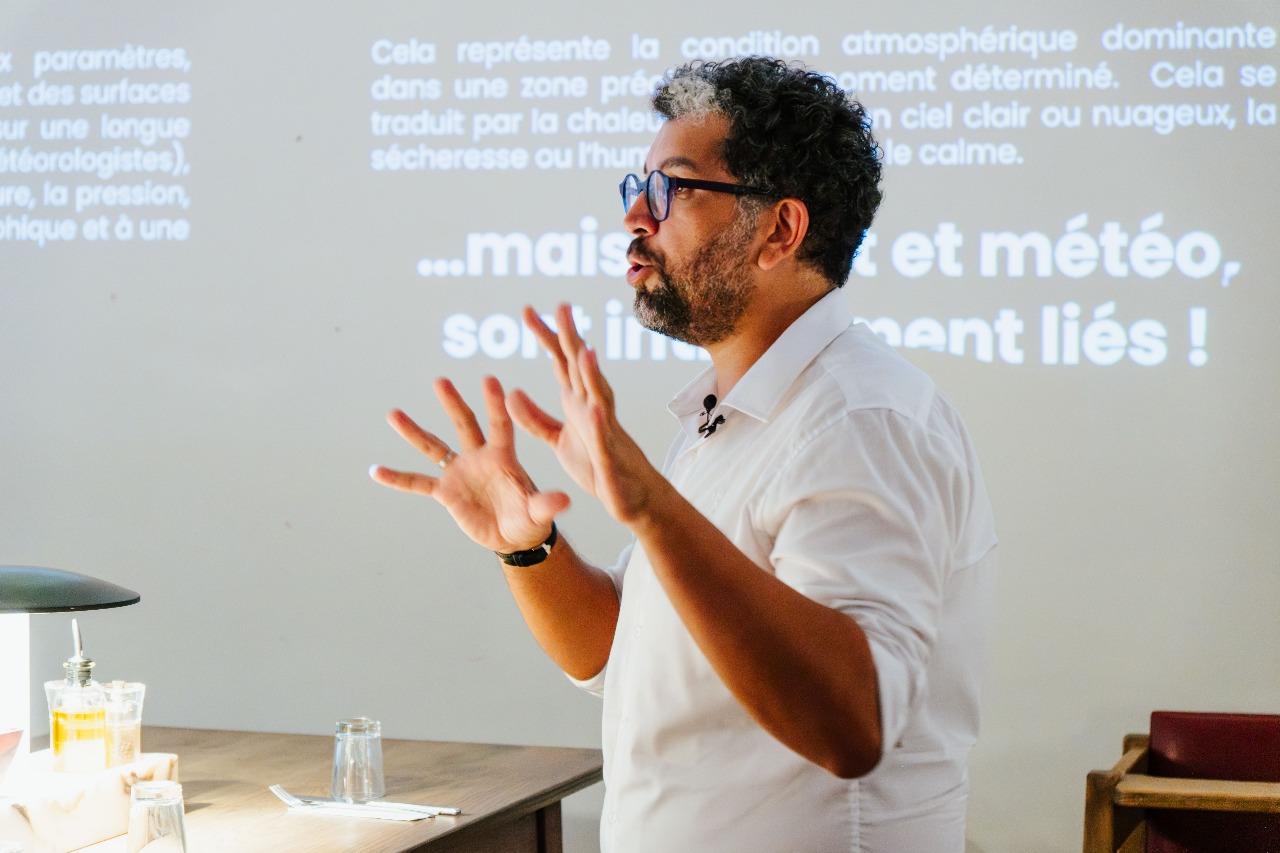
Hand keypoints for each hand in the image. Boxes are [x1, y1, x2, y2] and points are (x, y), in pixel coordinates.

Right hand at [370, 376, 567, 552]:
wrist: (515, 536)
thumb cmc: (531, 519)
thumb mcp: (539, 513)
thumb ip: (546, 503)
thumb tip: (565, 498)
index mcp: (503, 457)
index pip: (500, 425)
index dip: (495, 405)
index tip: (491, 380)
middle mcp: (479, 457)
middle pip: (464, 424)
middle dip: (453, 403)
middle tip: (440, 381)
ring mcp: (460, 472)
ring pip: (434, 447)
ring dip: (414, 431)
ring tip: (393, 413)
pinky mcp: (446, 492)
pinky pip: (418, 483)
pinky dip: (398, 479)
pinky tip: (376, 471)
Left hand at [510, 304, 667, 525]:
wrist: (631, 499)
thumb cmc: (598, 466)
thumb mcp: (559, 440)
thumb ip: (536, 419)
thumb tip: (512, 393)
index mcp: (578, 403)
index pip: (560, 362)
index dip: (545, 336)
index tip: (527, 310)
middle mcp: (593, 409)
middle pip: (580, 368)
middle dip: (571, 338)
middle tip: (561, 306)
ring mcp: (604, 431)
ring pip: (598, 396)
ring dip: (591, 374)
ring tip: (582, 350)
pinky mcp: (609, 458)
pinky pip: (604, 440)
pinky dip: (600, 424)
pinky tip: (595, 408)